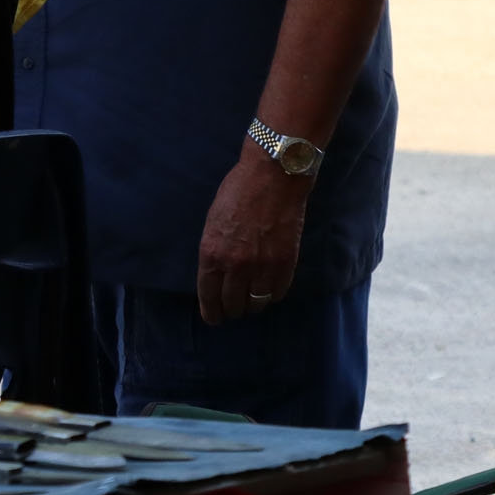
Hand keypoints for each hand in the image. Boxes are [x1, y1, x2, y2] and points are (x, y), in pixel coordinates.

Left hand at [195, 146, 310, 324]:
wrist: (272, 177)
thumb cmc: (237, 193)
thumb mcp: (212, 222)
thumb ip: (214, 252)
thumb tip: (215, 276)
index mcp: (211, 253)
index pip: (209, 297)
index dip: (212, 312)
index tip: (214, 318)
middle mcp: (235, 265)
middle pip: (233, 305)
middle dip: (232, 309)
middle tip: (234, 308)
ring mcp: (262, 266)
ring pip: (257, 304)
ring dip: (253, 304)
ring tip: (252, 298)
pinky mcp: (286, 264)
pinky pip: (278, 293)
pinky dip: (272, 294)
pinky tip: (269, 287)